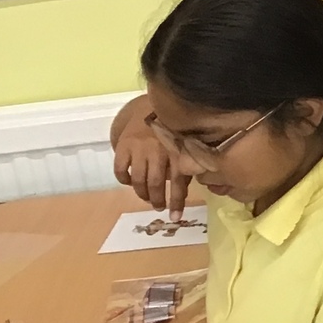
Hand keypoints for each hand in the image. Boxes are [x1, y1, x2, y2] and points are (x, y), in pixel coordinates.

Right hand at [111, 95, 194, 217]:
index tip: (176, 217)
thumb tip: (202, 182)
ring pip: (138, 179)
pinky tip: (129, 182)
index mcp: (177, 150)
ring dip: (142, 193)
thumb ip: (190, 160)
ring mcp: (140, 148)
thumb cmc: (175, 128)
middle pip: (156, 183)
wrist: (153, 105)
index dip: (177, 201)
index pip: (178, 181)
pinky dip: (123, 179)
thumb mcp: (188, 142)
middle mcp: (158, 151)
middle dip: (158, 199)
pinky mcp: (124, 145)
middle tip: (159, 207)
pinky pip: (120, 169)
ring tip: (147, 198)